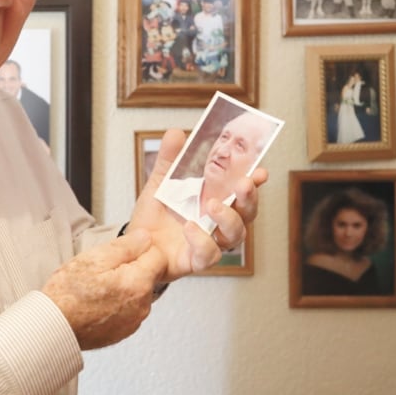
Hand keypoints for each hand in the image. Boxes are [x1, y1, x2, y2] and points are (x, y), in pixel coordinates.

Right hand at [42, 230, 165, 349]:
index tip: (120, 253)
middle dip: (132, 268)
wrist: (52, 327)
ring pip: (139, 292)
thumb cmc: (68, 294)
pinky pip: (130, 309)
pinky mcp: (125, 331)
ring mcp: (134, 321)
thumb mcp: (95, 258)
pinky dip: (119, 303)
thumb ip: (126, 245)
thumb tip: (145, 237)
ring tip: (98, 287)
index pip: (157, 255)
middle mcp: (142, 305)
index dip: (138, 249)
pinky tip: (98, 301)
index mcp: (138, 283)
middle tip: (103, 270)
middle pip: (149, 275)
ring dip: (125, 286)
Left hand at [127, 129, 267, 280]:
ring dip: (229, 218)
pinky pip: (209, 255)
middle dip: (249, 197)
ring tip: (212, 205)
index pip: (243, 190)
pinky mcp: (196, 260)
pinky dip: (202, 241)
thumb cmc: (155, 215)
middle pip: (247, 212)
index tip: (260, 170)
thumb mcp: (160, 182)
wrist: (135, 243)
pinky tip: (190, 227)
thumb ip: (169, 159)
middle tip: (243, 183)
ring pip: (235, 235)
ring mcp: (211, 242)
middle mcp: (219, 222)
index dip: (255, 181)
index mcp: (216, 199)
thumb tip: (175, 133)